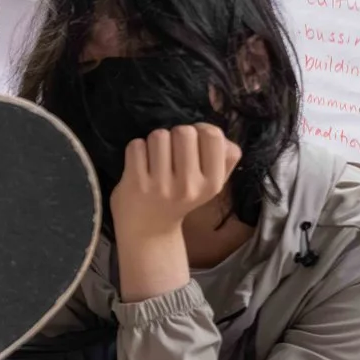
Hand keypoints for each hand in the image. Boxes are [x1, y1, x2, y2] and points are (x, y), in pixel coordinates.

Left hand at [108, 124, 241, 236]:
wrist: (149, 230)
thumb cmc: (181, 198)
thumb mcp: (211, 184)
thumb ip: (223, 157)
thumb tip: (214, 132)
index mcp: (213, 183)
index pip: (213, 135)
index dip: (201, 129)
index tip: (193, 141)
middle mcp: (189, 186)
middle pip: (184, 131)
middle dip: (175, 135)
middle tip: (171, 152)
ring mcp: (161, 185)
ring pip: (159, 135)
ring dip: (154, 142)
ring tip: (155, 158)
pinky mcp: (136, 184)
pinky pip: (136, 146)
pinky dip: (136, 150)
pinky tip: (139, 164)